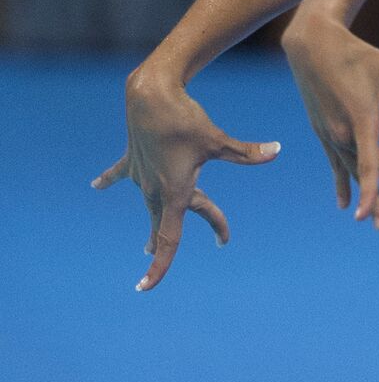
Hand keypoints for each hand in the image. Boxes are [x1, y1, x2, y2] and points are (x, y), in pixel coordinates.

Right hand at [92, 66, 281, 290]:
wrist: (151, 94)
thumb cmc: (185, 119)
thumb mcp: (217, 140)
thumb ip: (246, 153)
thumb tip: (277, 150)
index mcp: (174, 192)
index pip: (168, 239)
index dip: (160, 266)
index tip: (145, 287)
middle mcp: (154, 189)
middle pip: (173, 221)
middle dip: (186, 238)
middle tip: (224, 239)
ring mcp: (141, 175)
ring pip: (153, 204)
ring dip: (157, 221)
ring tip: (147, 247)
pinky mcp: (133, 159)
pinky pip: (121, 174)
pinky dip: (112, 180)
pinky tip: (97, 186)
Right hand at [282, 12, 378, 227]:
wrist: (310, 44)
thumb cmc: (355, 53)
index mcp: (362, 120)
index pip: (369, 164)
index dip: (371, 191)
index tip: (366, 216)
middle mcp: (344, 133)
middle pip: (371, 172)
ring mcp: (331, 134)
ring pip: (353, 172)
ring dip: (368, 197)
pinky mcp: (323, 131)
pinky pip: (337, 164)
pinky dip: (344, 183)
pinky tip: (345, 205)